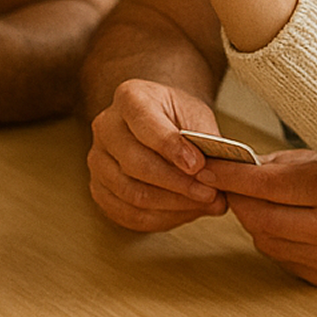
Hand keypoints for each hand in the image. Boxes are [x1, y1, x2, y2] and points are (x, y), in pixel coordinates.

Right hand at [87, 79, 229, 230]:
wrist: (161, 124)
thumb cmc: (179, 118)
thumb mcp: (198, 116)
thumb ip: (207, 142)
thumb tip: (218, 176)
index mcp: (129, 98)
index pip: (146, 124)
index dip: (172, 148)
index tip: (199, 166)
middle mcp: (105, 127)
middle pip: (136, 164)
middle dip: (178, 183)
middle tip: (211, 193)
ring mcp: (98, 160)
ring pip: (132, 194)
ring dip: (173, 205)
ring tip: (204, 204)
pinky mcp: (100, 189)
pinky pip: (128, 214)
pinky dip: (162, 218)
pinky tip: (186, 212)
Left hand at [206, 150, 316, 286]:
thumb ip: (286, 164)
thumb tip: (241, 167)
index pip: (265, 185)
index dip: (230, 175)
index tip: (207, 165)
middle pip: (258, 217)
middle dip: (236, 197)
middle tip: (224, 179)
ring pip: (264, 240)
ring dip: (252, 219)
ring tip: (254, 198)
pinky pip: (281, 257)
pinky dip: (272, 238)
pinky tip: (280, 221)